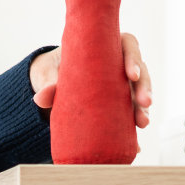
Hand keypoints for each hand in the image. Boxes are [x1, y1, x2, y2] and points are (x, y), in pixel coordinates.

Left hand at [30, 34, 151, 129]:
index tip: (131, 75)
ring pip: (139, 92)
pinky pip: (130, 112)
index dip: (133, 59)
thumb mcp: (48, 73)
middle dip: (144, 87)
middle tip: (144, 103)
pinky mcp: (118, 103)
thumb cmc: (52, 70)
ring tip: (142, 122)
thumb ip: (48, 83)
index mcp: (106, 48)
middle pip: (139, 71)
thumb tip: (40, 98)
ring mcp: (120, 84)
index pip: (127, 45)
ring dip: (143, 108)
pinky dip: (134, 125)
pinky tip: (136, 139)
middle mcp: (118, 64)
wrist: (49, 84)